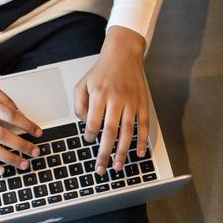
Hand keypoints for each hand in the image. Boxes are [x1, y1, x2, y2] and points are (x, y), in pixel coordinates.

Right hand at [0, 72, 42, 174]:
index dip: (27, 125)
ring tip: (23, 164)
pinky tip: (1, 170)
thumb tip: (21, 115)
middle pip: (1, 134)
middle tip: (35, 152)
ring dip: (8, 158)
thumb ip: (5, 100)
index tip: (38, 133)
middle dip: (21, 145)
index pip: (10, 115)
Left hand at [74, 26, 148, 175]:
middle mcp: (116, 99)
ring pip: (127, 132)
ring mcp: (131, 102)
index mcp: (99, 94)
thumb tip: (86, 125)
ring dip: (122, 151)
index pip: (93, 122)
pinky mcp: (142, 103)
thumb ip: (79, 105)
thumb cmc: (102, 71)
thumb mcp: (83, 83)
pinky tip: (139, 153)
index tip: (88, 140)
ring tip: (117, 166)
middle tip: (101, 168)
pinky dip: (142, 141)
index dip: (89, 135)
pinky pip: (143, 126)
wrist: (124, 53)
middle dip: (105, 153)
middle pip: (110, 132)